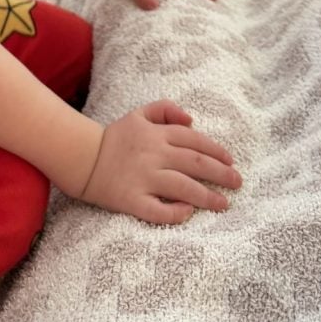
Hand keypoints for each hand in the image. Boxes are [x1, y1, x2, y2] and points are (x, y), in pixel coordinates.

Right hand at [79, 100, 240, 224]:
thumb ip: (165, 109)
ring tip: (224, 204)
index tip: (231, 162)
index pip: (194, 140)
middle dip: (221, 174)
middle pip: (195, 163)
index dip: (216, 150)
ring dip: (207, 196)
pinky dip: (175, 212)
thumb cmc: (115, 138)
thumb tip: (192, 120)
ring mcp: (143, 178)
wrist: (82, 157)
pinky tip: (188, 212)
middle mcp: (153, 155)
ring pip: (182, 187)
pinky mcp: (131, 200)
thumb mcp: (138, 114)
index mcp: (156, 134)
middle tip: (238, 183)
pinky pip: (158, 210)